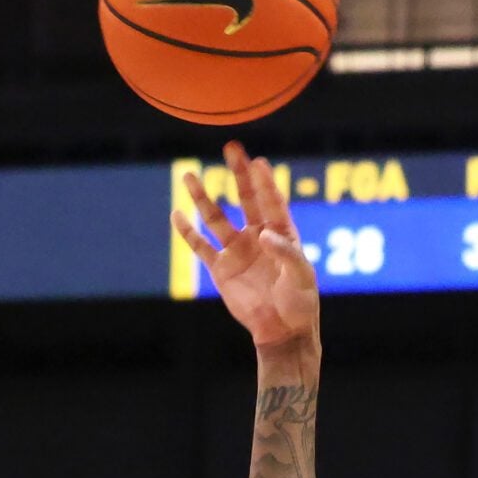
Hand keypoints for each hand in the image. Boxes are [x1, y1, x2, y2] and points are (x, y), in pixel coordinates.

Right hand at [175, 141, 318, 350]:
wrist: (281, 330)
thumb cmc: (299, 301)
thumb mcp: (301, 276)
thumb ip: (285, 253)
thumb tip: (262, 234)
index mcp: (282, 233)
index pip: (272, 201)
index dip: (265, 182)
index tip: (257, 162)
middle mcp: (258, 236)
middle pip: (246, 198)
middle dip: (239, 174)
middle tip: (232, 148)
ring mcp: (237, 251)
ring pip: (216, 218)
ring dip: (203, 197)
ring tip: (189, 175)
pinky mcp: (221, 269)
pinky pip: (200, 246)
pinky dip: (188, 231)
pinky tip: (177, 214)